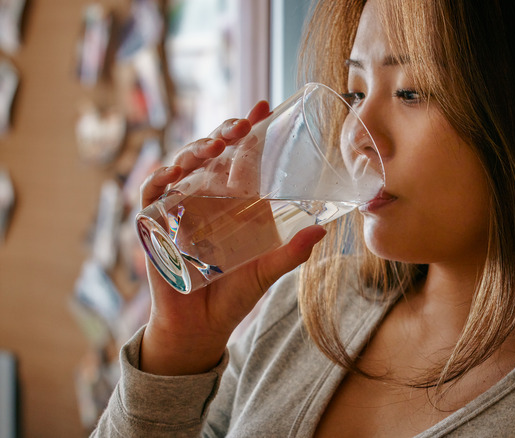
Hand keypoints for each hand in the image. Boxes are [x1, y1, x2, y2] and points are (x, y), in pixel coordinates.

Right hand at [138, 101, 326, 375]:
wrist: (200, 330)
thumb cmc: (233, 297)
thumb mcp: (267, 272)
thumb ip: (291, 253)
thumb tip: (322, 230)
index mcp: (232, 203)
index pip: (238, 157)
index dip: (248, 130)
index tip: (263, 105)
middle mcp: (204, 201)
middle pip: (209, 155)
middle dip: (222, 133)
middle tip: (239, 127)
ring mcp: (178, 211)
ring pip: (181, 167)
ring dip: (193, 151)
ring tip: (211, 147)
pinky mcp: (155, 228)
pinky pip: (151, 196)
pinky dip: (158, 180)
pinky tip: (173, 172)